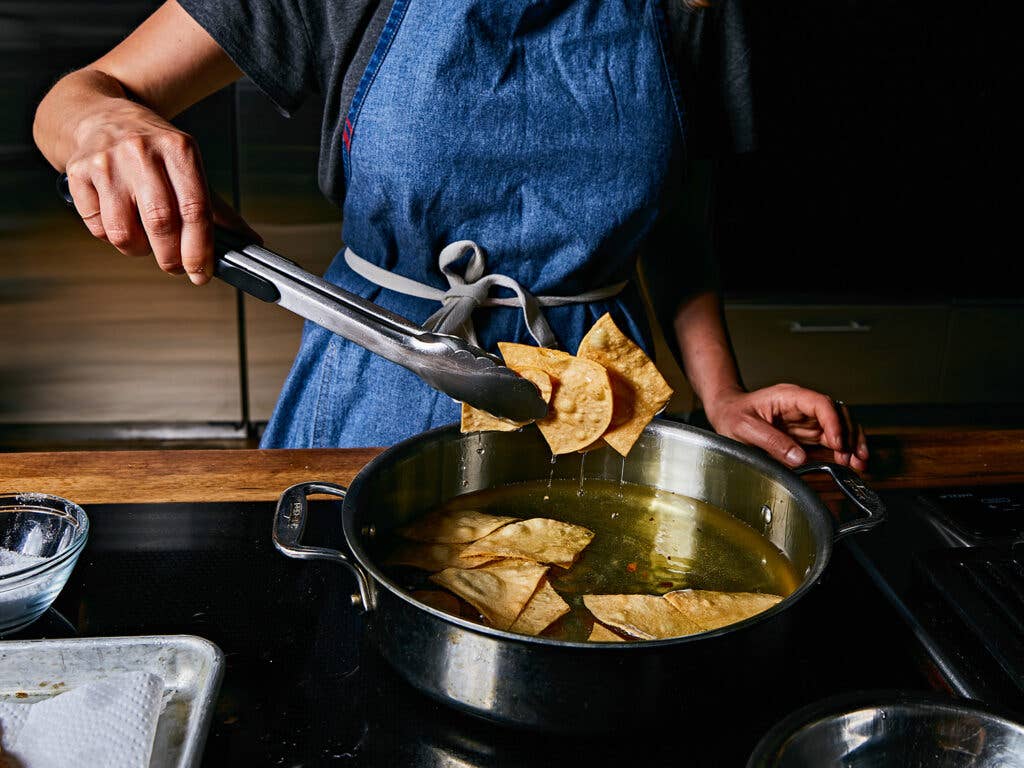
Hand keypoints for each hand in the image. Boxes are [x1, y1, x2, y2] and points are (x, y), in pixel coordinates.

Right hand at [64, 101, 258, 283]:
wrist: (100, 115)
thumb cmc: (152, 148)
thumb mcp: (188, 164)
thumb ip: (216, 207)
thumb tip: (248, 243)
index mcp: (178, 149)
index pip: (195, 209)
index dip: (199, 248)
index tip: (201, 272)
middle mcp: (142, 151)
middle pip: (160, 223)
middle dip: (171, 258)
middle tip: (175, 266)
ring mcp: (107, 162)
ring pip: (124, 233)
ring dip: (138, 250)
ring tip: (145, 240)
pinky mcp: (77, 173)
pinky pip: (97, 227)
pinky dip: (110, 237)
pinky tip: (120, 220)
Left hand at [703, 384, 868, 470]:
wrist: (726, 413)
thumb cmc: (733, 414)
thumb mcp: (744, 427)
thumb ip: (770, 441)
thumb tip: (798, 458)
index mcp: (789, 398)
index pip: (821, 404)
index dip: (833, 423)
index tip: (838, 444)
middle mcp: (803, 407)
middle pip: (838, 415)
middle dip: (850, 436)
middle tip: (854, 458)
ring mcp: (807, 421)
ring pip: (840, 428)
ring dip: (852, 445)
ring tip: (860, 464)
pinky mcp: (807, 435)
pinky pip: (832, 441)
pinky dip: (844, 452)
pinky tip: (852, 463)